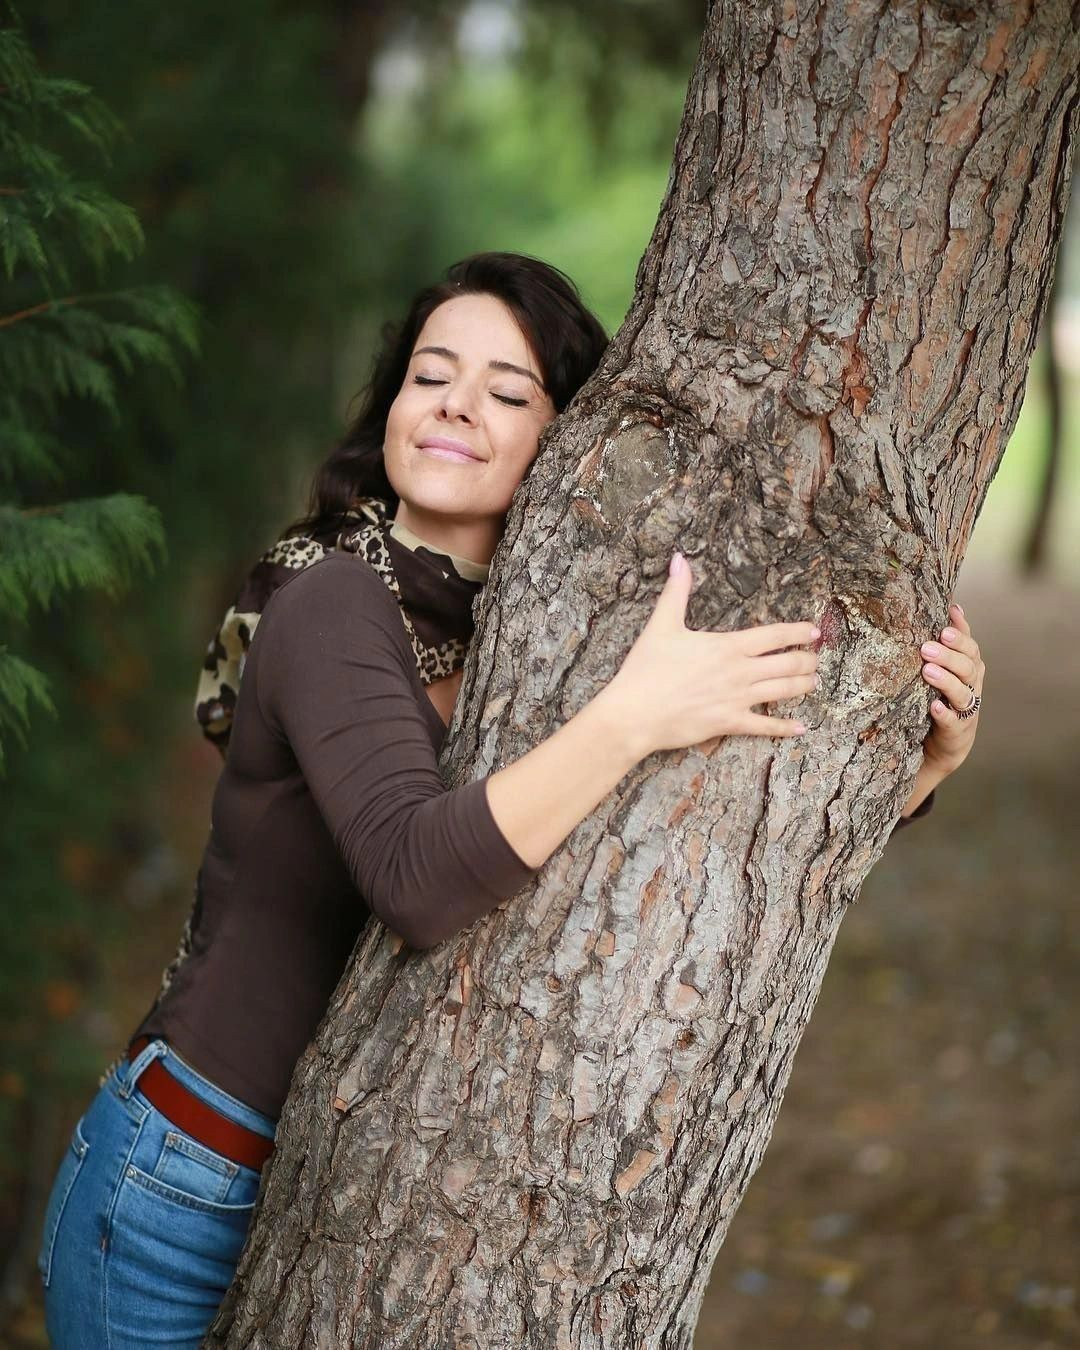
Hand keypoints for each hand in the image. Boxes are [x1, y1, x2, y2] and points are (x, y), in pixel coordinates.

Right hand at [605, 552, 819, 755]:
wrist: (635, 712)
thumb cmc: (646, 669)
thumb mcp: (661, 625)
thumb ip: (676, 591)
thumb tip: (679, 559)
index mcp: (727, 646)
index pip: (773, 636)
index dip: (797, 632)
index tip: (813, 631)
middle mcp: (739, 672)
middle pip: (786, 664)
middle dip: (806, 660)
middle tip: (816, 658)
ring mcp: (737, 699)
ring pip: (782, 691)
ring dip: (803, 686)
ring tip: (814, 682)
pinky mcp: (729, 723)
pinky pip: (764, 726)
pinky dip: (784, 727)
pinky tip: (800, 726)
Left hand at [918, 601, 982, 774]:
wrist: (941, 745)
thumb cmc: (940, 697)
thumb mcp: (946, 668)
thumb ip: (950, 642)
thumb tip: (954, 605)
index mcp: (969, 668)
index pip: (970, 648)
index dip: (960, 635)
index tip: (944, 625)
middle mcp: (971, 686)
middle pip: (967, 667)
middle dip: (949, 655)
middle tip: (926, 647)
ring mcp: (965, 710)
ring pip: (962, 693)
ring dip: (946, 681)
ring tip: (928, 671)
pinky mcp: (956, 732)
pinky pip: (952, 722)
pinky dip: (944, 714)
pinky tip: (934, 707)